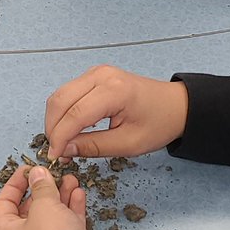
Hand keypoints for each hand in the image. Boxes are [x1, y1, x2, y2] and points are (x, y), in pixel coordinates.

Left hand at [0, 165, 87, 229]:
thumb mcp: (43, 206)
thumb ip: (40, 186)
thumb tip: (38, 173)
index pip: (4, 203)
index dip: (15, 183)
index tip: (28, 169)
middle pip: (29, 209)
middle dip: (43, 189)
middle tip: (54, 174)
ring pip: (50, 217)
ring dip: (60, 196)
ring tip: (71, 180)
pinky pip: (64, 227)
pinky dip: (70, 210)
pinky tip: (78, 194)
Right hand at [46, 66, 188, 160]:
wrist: (176, 105)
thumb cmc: (158, 124)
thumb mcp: (128, 144)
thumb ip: (94, 146)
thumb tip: (64, 150)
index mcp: (114, 91)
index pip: (74, 114)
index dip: (59, 137)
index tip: (54, 157)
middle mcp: (101, 75)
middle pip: (60, 100)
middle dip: (53, 128)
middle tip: (57, 153)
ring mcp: (96, 72)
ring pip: (60, 95)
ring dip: (56, 120)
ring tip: (63, 144)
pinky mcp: (94, 76)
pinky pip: (69, 93)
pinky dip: (63, 112)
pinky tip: (71, 130)